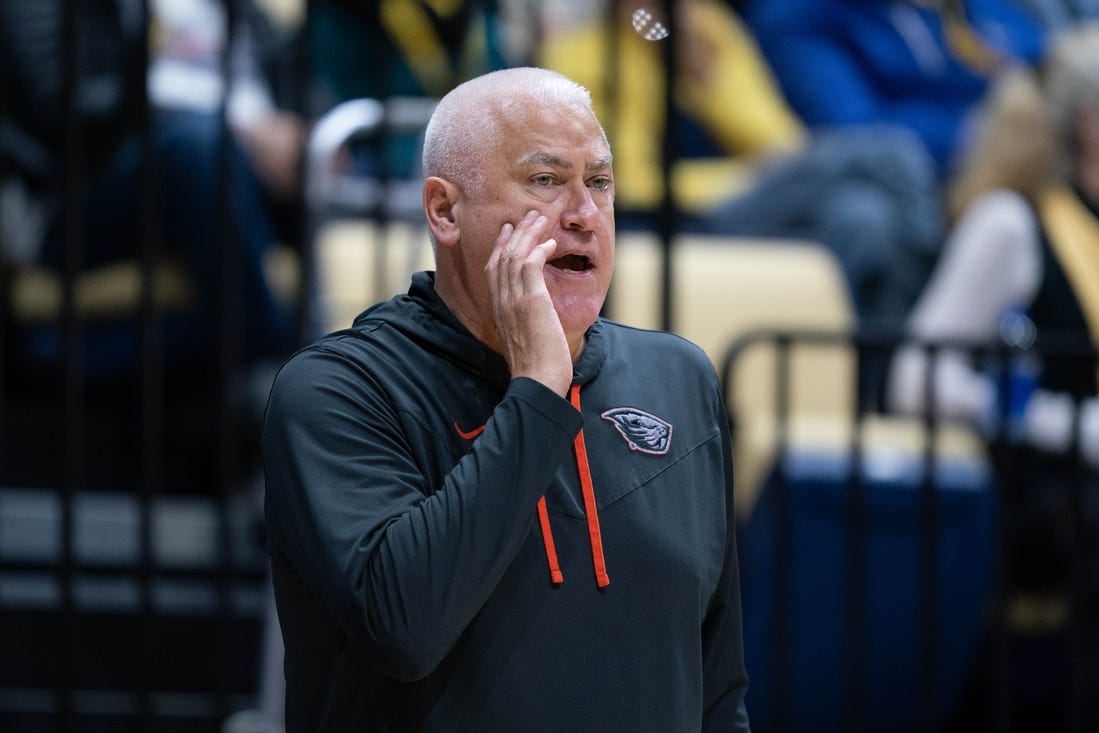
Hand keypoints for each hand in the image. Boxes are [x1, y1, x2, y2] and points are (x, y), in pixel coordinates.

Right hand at [485, 210, 572, 395]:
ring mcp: (514, 300)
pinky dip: (540, 249)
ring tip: (541, 219)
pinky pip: (531, 264)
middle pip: (503, 256)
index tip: (508, 231)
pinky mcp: (531, 300)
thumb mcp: (525, 338)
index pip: (493, 269)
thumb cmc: (537, 367)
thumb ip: (526, 320)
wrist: (537, 381)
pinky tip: (551, 243)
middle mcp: (502, 301)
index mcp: (498, 309)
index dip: (500, 247)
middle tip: (528, 216)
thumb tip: (537, 314)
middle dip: (516, 233)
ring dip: (528, 234)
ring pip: (516, 255)